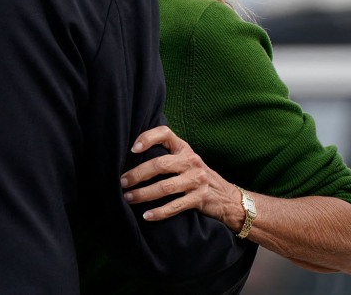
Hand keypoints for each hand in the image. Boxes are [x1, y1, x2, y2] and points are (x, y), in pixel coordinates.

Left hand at [120, 125, 243, 230]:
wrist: (228, 198)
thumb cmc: (197, 177)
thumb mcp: (186, 161)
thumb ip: (167, 156)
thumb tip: (133, 158)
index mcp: (184, 149)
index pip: (165, 134)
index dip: (148, 138)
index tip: (133, 149)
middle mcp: (191, 161)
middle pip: (160, 164)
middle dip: (137, 174)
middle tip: (122, 182)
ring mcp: (197, 180)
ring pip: (165, 187)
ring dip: (143, 194)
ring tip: (128, 198)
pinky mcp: (200, 198)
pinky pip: (175, 206)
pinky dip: (159, 212)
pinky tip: (146, 216)